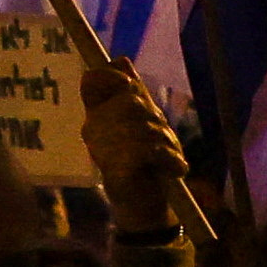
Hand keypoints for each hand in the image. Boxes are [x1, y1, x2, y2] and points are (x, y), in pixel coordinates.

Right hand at [80, 64, 193, 239]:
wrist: (145, 206)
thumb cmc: (145, 162)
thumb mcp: (142, 123)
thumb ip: (131, 92)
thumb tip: (120, 59)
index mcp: (95, 116)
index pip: (95, 81)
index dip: (115, 78)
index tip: (131, 87)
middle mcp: (92, 130)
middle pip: (130, 102)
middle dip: (154, 118)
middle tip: (162, 138)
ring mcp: (103, 150)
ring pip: (143, 126)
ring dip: (166, 141)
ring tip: (169, 157)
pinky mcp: (118, 169)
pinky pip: (149, 149)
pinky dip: (170, 159)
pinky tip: (174, 168)